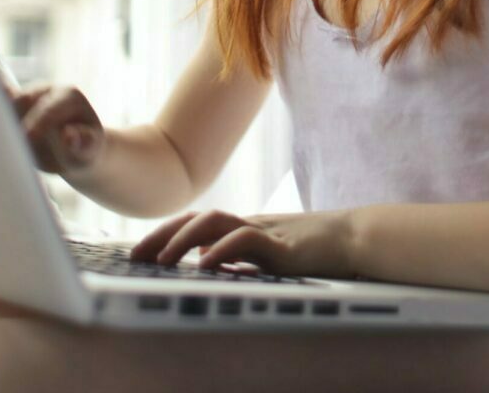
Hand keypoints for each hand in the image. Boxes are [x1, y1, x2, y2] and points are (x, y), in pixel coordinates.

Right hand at [11, 83, 104, 174]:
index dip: (37, 124)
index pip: (49, 109)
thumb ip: (82, 142)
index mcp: (68, 95)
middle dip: (10, 121)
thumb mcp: (90, 149)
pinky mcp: (9, 109)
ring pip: (2, 107)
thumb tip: (68, 135)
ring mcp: (25, 98)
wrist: (73, 152)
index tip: (26, 139)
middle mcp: (44, 91)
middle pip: (20, 102)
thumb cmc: (84, 150)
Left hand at [128, 208, 357, 280]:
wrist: (354, 237)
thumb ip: (241, 260)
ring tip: (163, 260)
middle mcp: (247, 225)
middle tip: (134, 257)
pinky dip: (222, 249)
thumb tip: (210, 269)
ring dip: (184, 239)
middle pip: (194, 219)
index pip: (194, 225)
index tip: (138, 254)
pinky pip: (245, 240)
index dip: (165, 235)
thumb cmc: (315, 251)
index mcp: (242, 229)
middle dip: (161, 235)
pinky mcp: (280, 244)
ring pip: (214, 222)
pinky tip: (205, 264)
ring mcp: (263, 230)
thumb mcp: (269, 258)